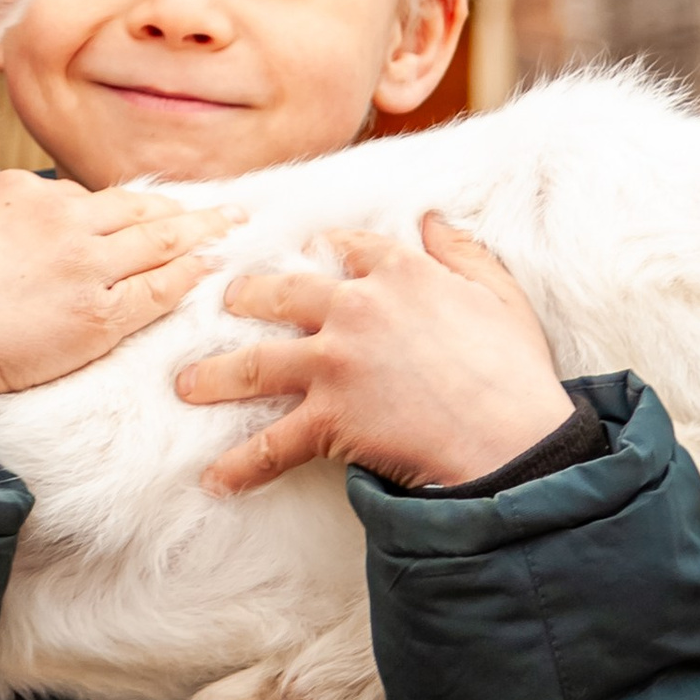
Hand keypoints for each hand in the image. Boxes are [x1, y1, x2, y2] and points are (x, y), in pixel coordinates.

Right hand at [0, 174, 224, 399]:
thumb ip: (13, 220)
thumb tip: (45, 224)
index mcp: (26, 189)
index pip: (95, 196)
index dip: (136, 206)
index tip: (161, 208)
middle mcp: (61, 217)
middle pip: (139, 209)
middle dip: (186, 208)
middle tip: (227, 208)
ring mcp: (83, 264)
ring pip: (158, 242)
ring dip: (203, 234)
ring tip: (233, 230)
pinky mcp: (96, 314)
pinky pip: (157, 289)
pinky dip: (188, 277)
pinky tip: (210, 270)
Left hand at [174, 211, 571, 493]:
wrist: (510, 437)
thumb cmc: (514, 369)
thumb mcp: (497, 292)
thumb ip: (460, 251)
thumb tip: (432, 218)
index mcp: (398, 272)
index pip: (343, 250)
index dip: (317, 253)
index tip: (300, 255)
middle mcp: (355, 309)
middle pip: (280, 294)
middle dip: (244, 298)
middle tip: (222, 304)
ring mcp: (335, 363)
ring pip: (254, 364)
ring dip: (214, 376)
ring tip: (186, 385)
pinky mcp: (328, 419)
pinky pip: (271, 444)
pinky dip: (239, 466)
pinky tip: (213, 480)